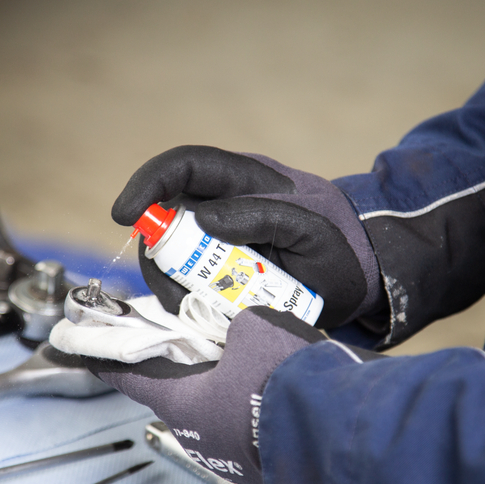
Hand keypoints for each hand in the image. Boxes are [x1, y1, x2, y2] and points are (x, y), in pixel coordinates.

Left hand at [86, 306, 327, 483]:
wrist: (333, 433)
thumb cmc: (283, 379)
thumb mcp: (255, 327)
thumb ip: (235, 325)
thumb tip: (242, 331)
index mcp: (180, 400)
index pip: (129, 375)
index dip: (105, 358)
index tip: (85, 350)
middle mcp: (194, 433)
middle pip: (175, 390)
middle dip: (183, 366)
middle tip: (195, 340)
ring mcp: (225, 456)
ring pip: (212, 410)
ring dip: (220, 388)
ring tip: (247, 363)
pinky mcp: (255, 465)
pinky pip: (241, 428)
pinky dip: (247, 407)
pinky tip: (270, 391)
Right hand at [112, 145, 383, 327]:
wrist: (360, 282)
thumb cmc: (341, 251)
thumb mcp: (315, 234)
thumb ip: (266, 218)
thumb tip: (203, 219)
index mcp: (248, 180)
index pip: (185, 165)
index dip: (148, 184)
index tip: (124, 217)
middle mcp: (224, 205)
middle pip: (164, 215)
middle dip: (156, 253)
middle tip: (174, 291)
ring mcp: (218, 240)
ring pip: (169, 254)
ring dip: (170, 285)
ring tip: (199, 311)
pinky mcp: (218, 273)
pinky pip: (185, 283)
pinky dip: (185, 302)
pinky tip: (208, 318)